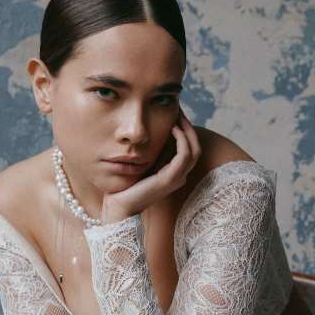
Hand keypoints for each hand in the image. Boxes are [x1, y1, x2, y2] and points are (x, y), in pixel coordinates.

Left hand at [100, 108, 200, 223]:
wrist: (119, 206)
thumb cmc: (126, 185)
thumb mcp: (141, 162)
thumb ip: (150, 149)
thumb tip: (151, 127)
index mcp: (174, 173)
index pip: (189, 147)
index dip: (185, 128)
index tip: (175, 111)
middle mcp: (179, 176)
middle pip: (195, 146)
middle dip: (188, 125)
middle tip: (178, 108)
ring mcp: (177, 179)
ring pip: (194, 149)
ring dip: (187, 129)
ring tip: (177, 114)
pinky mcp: (170, 179)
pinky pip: (184, 155)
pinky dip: (182, 139)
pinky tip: (172, 127)